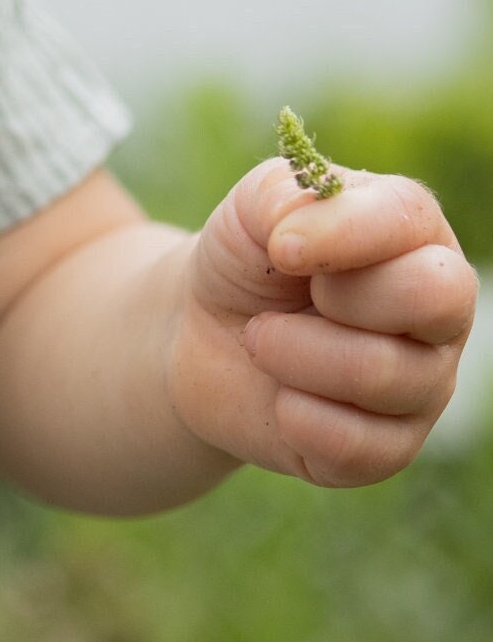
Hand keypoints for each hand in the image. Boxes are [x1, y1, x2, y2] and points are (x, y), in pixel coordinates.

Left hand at [169, 157, 477, 486]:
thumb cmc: (246, 263)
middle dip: (337, 299)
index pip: (409, 220)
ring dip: (291, 355)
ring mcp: (424, 383)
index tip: (280, 247)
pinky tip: (279, 397)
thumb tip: (300, 231)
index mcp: (414, 236)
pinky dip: (295, 417)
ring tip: (261, 341)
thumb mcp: (249, 211)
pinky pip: (358, 446)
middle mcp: (438, 311)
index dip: (341, 232)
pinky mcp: (390, 448)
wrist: (202, 336)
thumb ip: (281, 193)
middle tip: (286, 298)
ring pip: (383, 375)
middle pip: (433, 297)